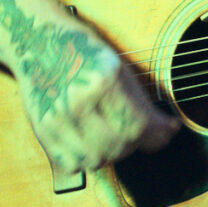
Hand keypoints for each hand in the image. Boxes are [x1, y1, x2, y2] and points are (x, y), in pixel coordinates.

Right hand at [13, 14, 176, 176]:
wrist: (38, 43)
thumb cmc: (86, 54)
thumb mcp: (120, 69)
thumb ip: (143, 104)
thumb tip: (169, 132)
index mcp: (102, 82)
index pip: (138, 126)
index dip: (157, 136)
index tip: (166, 132)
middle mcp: (76, 103)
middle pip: (119, 147)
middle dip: (135, 143)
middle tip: (134, 129)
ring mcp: (55, 118)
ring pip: (97, 160)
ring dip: (111, 153)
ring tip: (111, 133)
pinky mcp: (41, 130)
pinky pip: (72, 163)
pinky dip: (86, 159)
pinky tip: (90, 140)